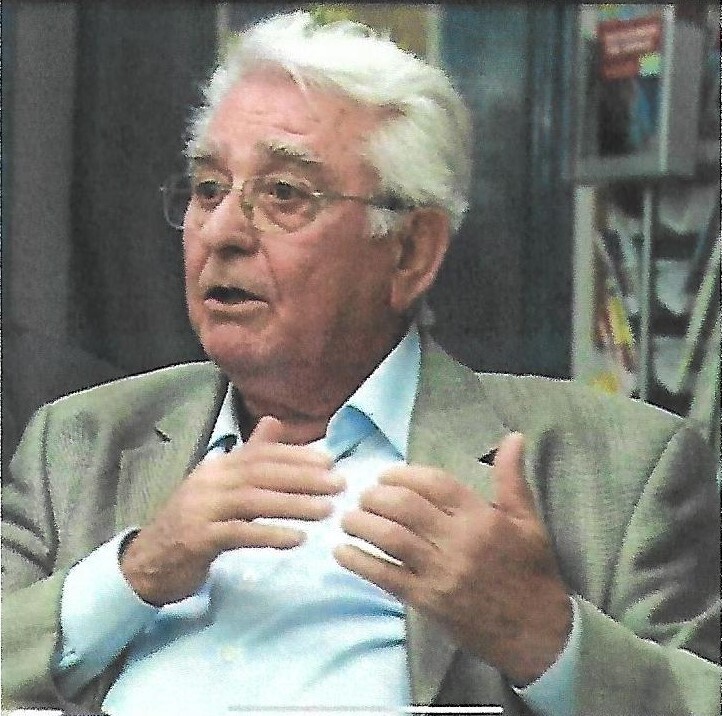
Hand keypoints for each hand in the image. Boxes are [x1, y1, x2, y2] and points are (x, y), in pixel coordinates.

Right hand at [121, 416, 340, 605]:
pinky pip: (239, 534)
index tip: (330, 462)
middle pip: (261, 473)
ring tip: (326, 510)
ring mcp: (202, 509)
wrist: (150, 560)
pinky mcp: (198, 538)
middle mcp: (210, 481)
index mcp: (219, 466)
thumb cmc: (196, 521)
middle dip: (303, 477)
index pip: (262, 454)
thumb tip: (275, 421)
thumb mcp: (223, 485)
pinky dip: (270, 535)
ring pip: (253, 501)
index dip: (297, 456)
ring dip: (294, 504)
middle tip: (339, 485)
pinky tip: (297, 540)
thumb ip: (250, 455)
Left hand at [334, 432, 571, 684]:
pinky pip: (386, 577)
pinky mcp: (428, 601)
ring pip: (391, 538)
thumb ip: (511, 478)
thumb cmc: (532, 572)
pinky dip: (359, 562)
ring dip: (362, 524)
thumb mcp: (528, 521)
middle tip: (363, 495)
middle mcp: (459, 541)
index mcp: (482, 517)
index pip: (434, 483)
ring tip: (348, 518)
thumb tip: (514, 437)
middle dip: (376, 496)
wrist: (539, 634)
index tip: (385, 475)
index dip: (404, 474)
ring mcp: (441, 573)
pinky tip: (342, 552)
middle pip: (405, 507)